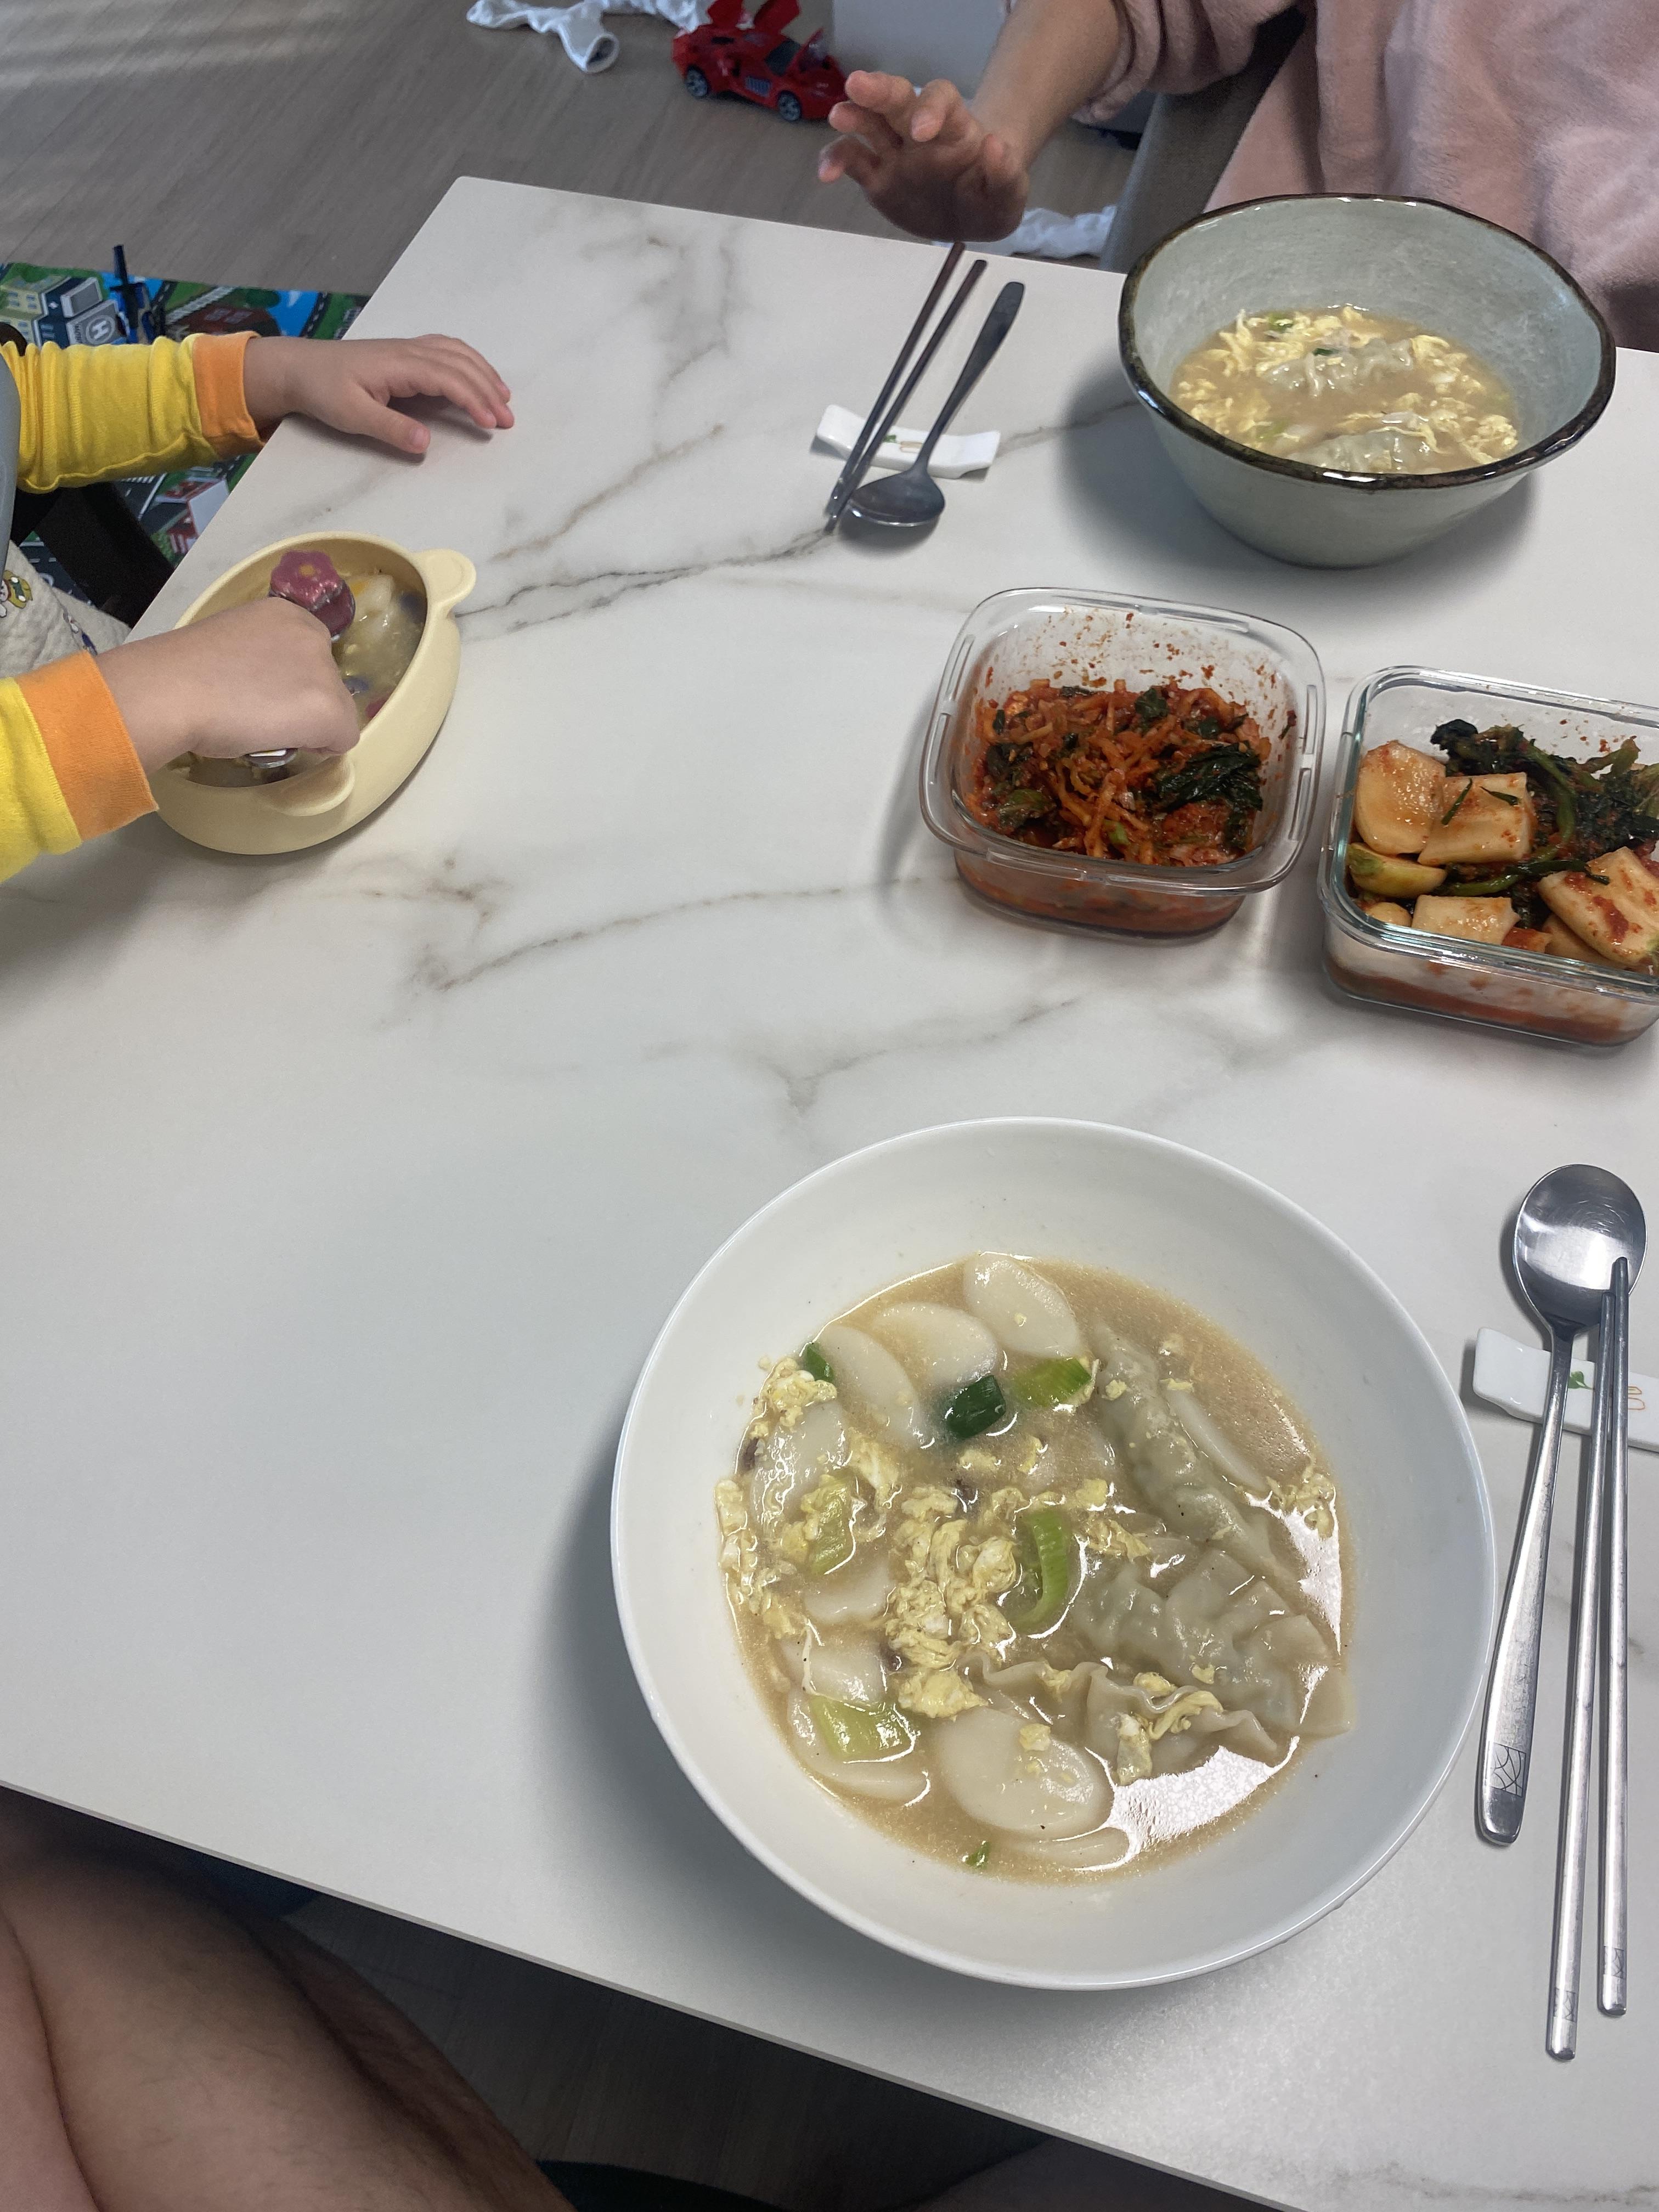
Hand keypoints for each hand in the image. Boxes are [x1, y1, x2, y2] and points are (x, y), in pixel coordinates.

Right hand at [99, 601, 361, 773]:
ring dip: (308, 726)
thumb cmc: (184, 671)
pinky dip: (320, 748)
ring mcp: (324, 671)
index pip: (312, 656)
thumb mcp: (233, 646)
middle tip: (258, 713)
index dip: (293, 683)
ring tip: (262, 727)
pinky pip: (343, 739)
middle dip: (302, 704)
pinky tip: (281, 741)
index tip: (264, 694)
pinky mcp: (329, 708)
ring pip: (335, 712)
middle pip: (327, 684)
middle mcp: (313, 635)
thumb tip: (265, 686)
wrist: (172, 689)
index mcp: (285, 613)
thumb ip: (260, 657)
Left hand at [241, 334, 514, 453]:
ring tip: (504, 398)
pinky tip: (478, 375)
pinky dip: (469, 362)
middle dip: (488, 390)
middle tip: (508, 420)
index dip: (474, 401)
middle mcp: (409, 351)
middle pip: (460, 365)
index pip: (448, 379)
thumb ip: (390, 428)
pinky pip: (446, 350)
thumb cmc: (323, 390)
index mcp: (399, 365)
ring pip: (457, 354)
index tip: (491, 424)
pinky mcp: (405, 353)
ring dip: (484, 373)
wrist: (299, 366)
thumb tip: (426, 442)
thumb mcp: (352, 415)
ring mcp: (408, 349)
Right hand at [818, 73, 1028, 241]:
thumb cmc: (991, 196)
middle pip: (898, 99)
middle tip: (856, 85)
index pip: (941, 100)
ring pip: (870, 123)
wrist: (971, 215)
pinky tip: (826, 174)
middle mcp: (920, 132)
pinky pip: (853, 161)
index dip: (930, 109)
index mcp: (955, 128)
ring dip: (853, 115)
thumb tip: (994, 146)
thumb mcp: (1009, 194)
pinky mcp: (877, 177)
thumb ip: (1006, 175)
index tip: (923, 132)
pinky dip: (837, 161)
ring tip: (837, 118)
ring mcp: (896, 152)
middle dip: (879, 90)